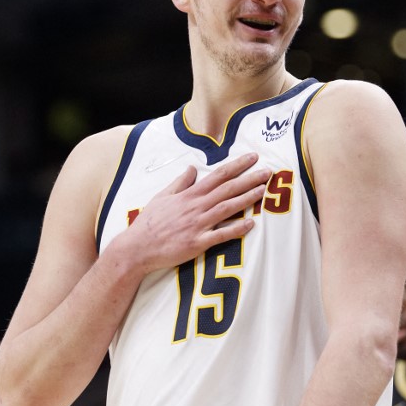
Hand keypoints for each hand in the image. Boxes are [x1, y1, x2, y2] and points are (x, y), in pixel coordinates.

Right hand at [118, 152, 269, 273]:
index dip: (237, 165)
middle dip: (249, 178)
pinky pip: (220, 235)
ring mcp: (198, 225)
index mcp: (189, 195)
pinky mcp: (197, 243)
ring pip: (227, 208)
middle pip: (227, 189)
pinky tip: (251, 224)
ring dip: (246, 198)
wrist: (137, 247)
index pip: (218, 175)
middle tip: (267, 171)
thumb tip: (193, 168)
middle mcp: (196, 207)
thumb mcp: (163, 196)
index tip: (252, 158)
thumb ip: (181, 183)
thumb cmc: (149, 223)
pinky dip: (236, 229)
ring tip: (263, 190)